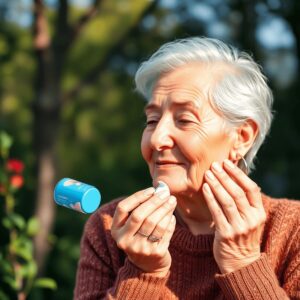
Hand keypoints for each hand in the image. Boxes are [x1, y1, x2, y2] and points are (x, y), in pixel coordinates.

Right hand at [111, 187, 176, 276]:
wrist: (148, 265)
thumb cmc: (140, 234)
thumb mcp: (133, 224)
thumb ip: (142, 206)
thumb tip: (161, 187)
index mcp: (116, 230)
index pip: (122, 208)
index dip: (137, 197)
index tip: (151, 190)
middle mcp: (124, 240)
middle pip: (139, 215)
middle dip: (154, 201)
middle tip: (166, 193)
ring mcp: (140, 249)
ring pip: (154, 223)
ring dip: (165, 209)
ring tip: (172, 201)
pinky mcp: (155, 254)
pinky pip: (165, 232)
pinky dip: (170, 221)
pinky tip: (172, 215)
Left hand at [202, 159, 265, 273]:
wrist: (241, 262)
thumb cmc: (242, 234)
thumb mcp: (250, 218)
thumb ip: (243, 201)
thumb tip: (230, 176)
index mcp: (259, 213)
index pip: (251, 189)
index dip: (238, 174)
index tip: (227, 163)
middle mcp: (251, 219)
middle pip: (237, 192)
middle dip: (224, 176)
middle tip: (214, 165)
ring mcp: (239, 227)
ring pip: (227, 201)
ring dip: (216, 185)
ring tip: (208, 174)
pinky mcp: (226, 234)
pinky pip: (216, 212)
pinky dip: (210, 198)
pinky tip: (205, 188)